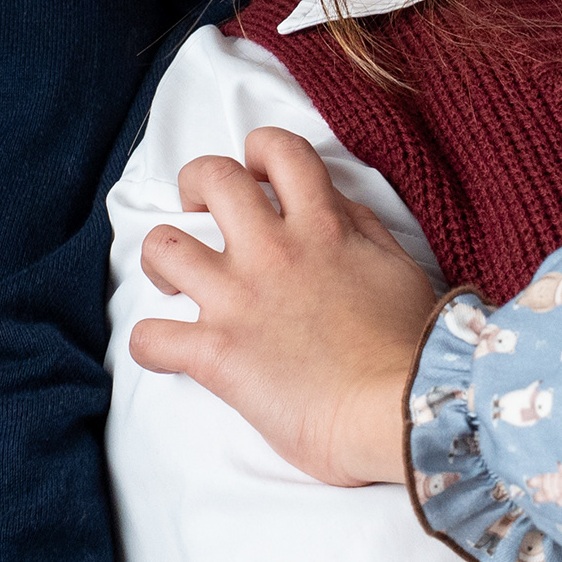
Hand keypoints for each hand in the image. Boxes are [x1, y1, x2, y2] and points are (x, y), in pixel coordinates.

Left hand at [129, 128, 436, 489]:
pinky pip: (151, 337)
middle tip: (200, 211)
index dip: (260, 151)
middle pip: (211, 178)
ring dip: (160, 258)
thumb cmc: (411, 349)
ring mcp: (238, 299)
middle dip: (195, 184)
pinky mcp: (217, 352)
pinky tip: (168, 352)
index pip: (280, 151)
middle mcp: (273, 251)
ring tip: (174, 279)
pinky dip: (151, 344)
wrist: (404, 411)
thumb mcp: (398, 268)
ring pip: (163, 245)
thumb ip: (361, 229)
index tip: (258, 175)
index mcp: (322, 227)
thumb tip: (333, 207)